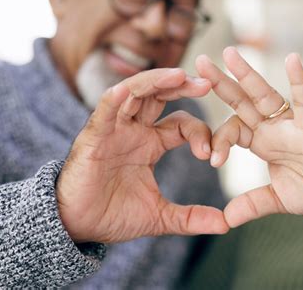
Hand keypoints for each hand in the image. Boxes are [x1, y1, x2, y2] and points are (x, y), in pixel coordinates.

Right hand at [56, 68, 228, 242]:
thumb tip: (226, 224)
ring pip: (135, 93)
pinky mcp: (93, 136)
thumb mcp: (159, 216)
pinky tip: (128, 90)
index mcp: (151, 143)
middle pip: (160, 96)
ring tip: (179, 75)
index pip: (181, 124)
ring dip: (156, 81)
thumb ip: (191, 217)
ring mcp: (114, 129)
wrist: (77, 226)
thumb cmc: (113, 214)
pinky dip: (116, 98)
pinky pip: (105, 111)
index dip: (199, 132)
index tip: (211, 154)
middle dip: (182, 86)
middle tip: (207, 83)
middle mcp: (134, 130)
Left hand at [196, 48, 302, 227]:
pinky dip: (299, 83)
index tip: (211, 161)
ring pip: (265, 95)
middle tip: (200, 62)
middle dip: (221, 82)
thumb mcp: (277, 199)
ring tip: (228, 53)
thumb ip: (252, 204)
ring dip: (247, 74)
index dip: (219, 141)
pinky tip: (292, 59)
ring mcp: (291, 125)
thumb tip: (226, 220)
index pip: (232, 129)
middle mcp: (272, 128)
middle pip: (241, 101)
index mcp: (261, 141)